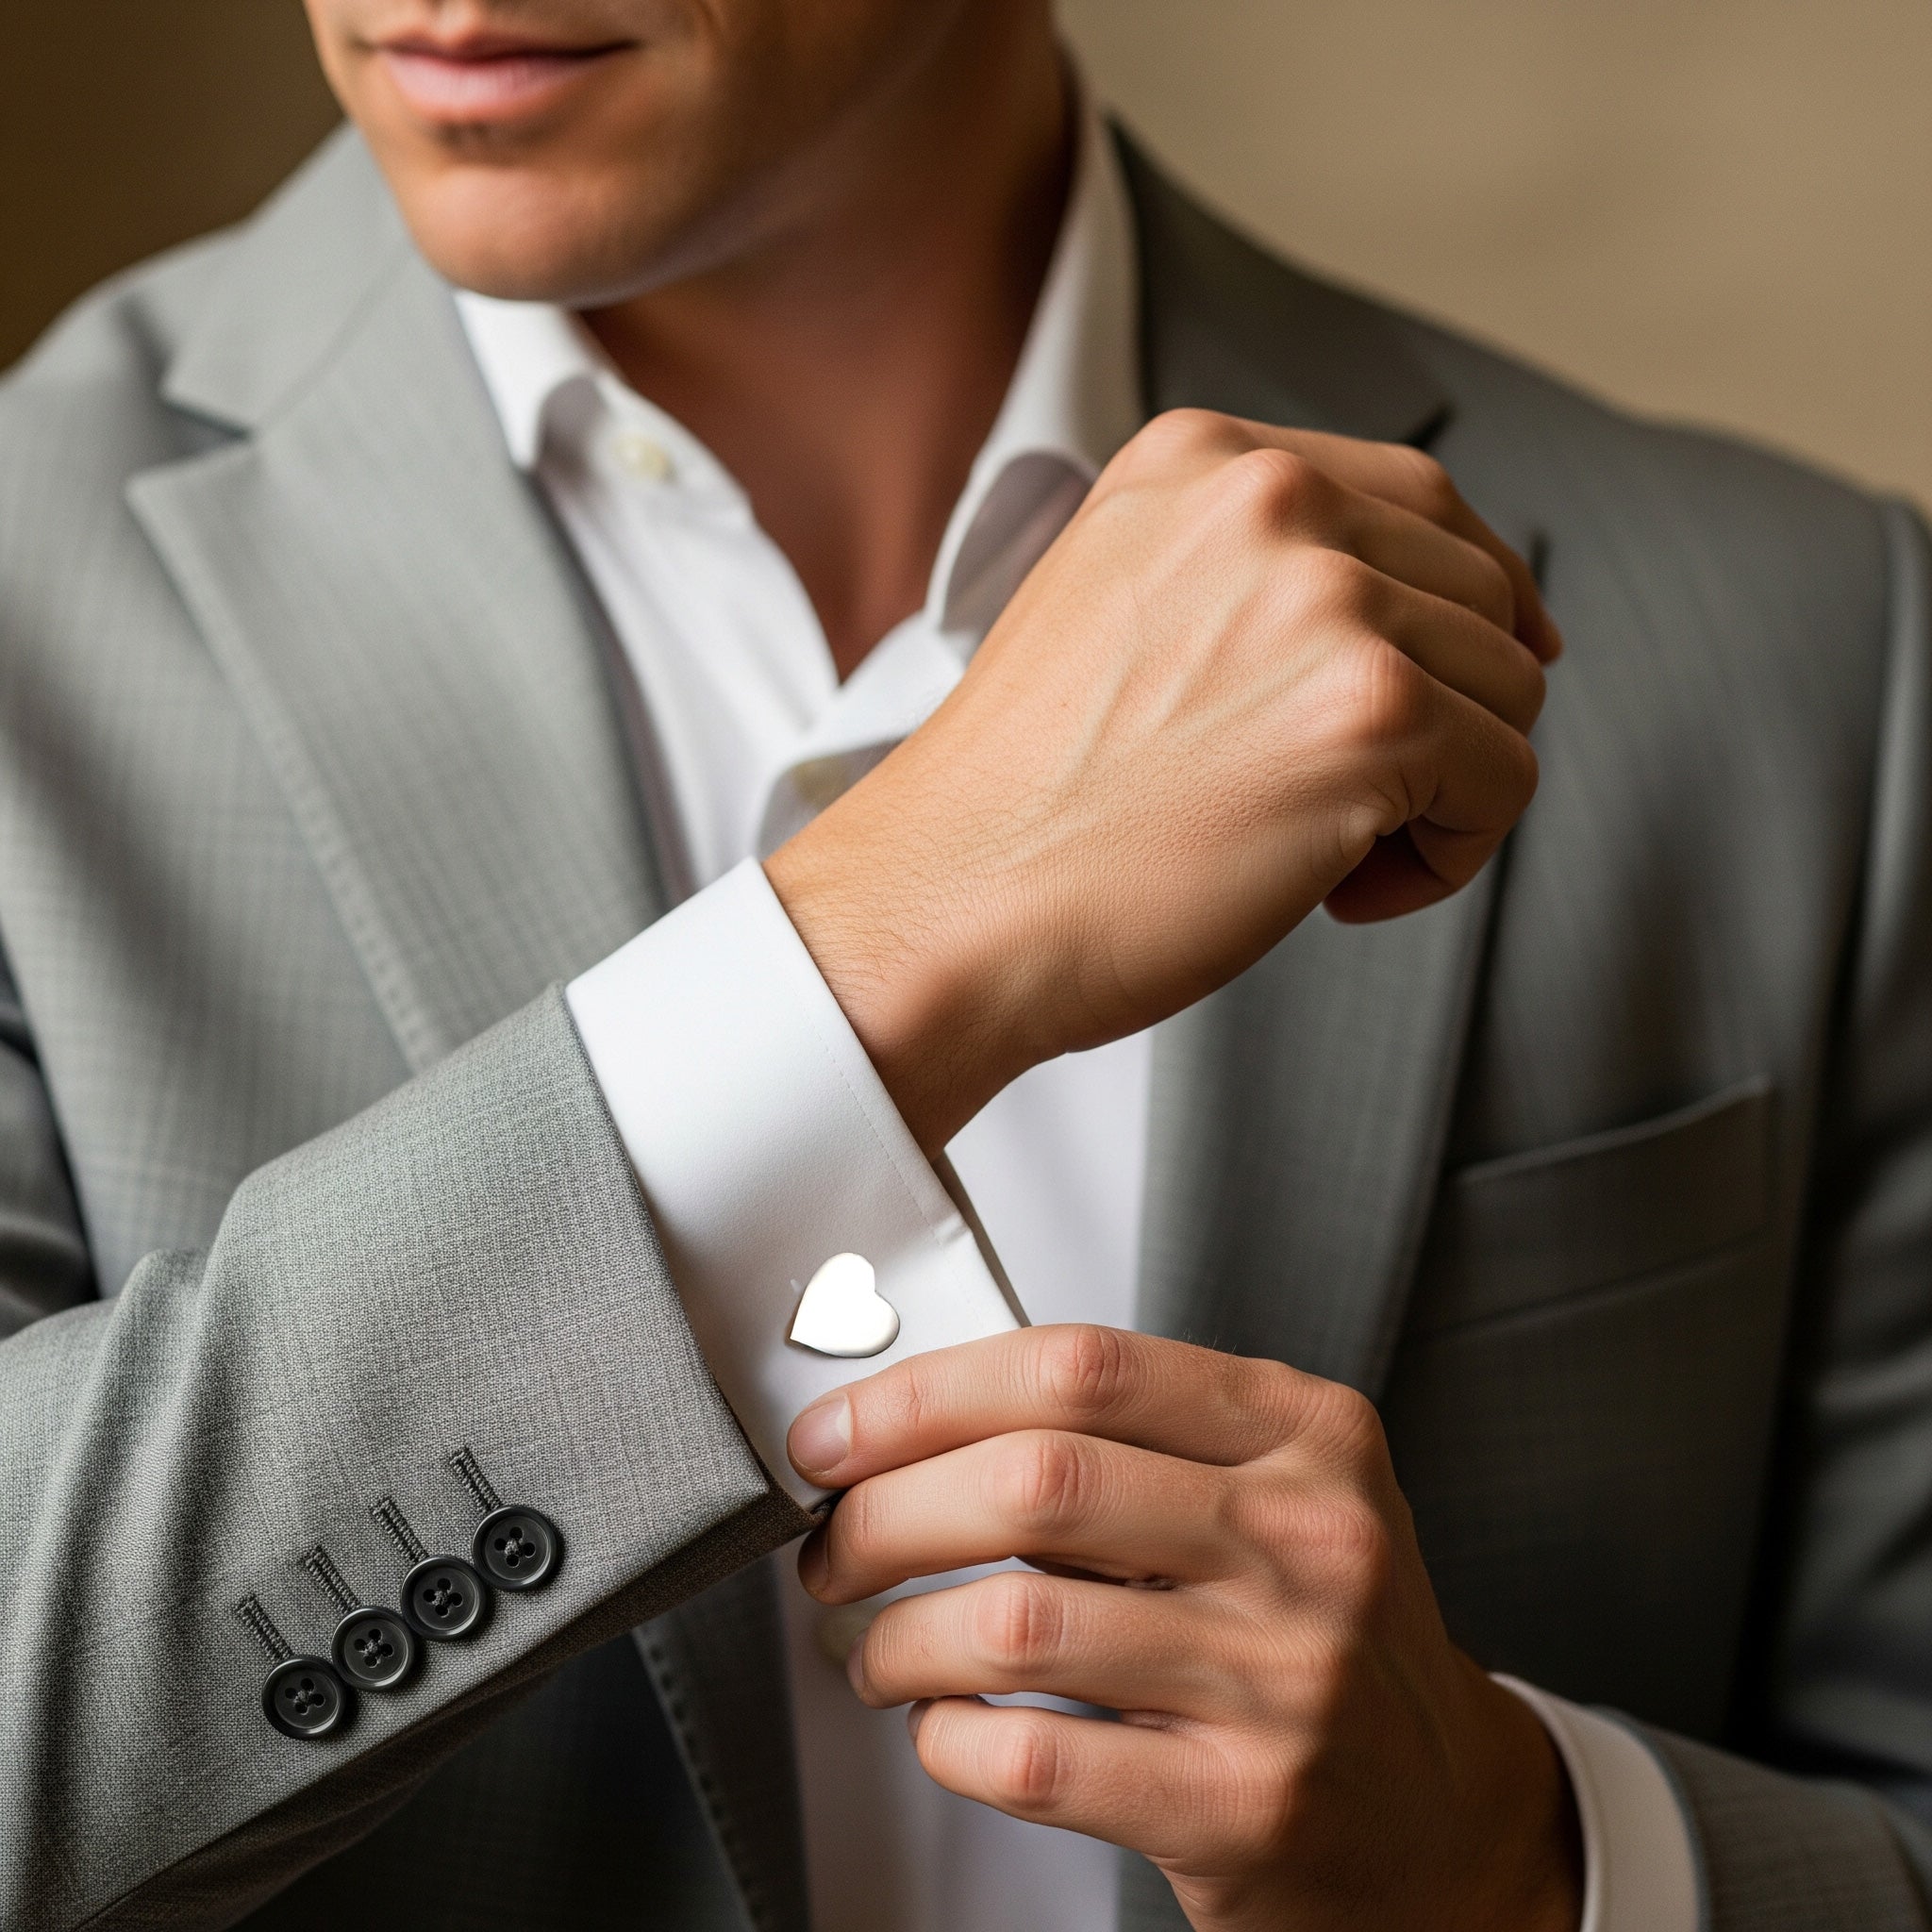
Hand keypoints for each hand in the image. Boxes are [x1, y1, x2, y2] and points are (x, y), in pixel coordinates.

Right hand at [765, 412, 1559, 1151]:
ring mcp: (1327, 595)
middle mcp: (1271, 496)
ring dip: (1439, 793)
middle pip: (1484, 593)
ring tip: (1317, 851)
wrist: (950, 902)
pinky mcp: (1373, 707)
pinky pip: (1506, 783)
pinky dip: (1443, 860)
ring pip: (1510, 690)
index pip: (1418, 499)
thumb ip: (1251, 574)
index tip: (1468, 674)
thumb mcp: (1123, 609)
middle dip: (1443, 712)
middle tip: (1335, 804)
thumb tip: (1428, 613)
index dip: (1469, 597)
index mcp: (1200, 459)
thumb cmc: (1028, 801)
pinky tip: (1334, 891)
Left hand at [787, 1326, 1582, 1931]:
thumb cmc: (1319, 1633)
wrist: (1441, 1822)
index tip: (838, 1434)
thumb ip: (1130, 1445)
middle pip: (1035, 1483)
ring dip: (899, 1639)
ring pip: (1016, 1623)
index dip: (925, 1393)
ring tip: (875, 1650)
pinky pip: (1034, 1761)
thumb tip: (911, 1431)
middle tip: (832, 1545)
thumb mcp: (1273, 1496)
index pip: (1079, 1367)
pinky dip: (949, 1742)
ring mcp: (1284, 1677)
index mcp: (1305, 1431)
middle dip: (886, 1513)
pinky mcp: (1246, 1807)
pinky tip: (944, 1729)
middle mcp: (1308, 1539)